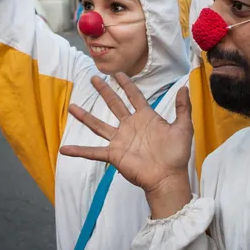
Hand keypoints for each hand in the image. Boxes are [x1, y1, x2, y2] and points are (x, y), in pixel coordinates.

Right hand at [60, 74, 192, 202]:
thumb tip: (185, 87)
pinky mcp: (114, 154)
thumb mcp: (184, 127)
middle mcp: (130, 126)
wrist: (168, 176)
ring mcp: (120, 140)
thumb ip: (184, 107)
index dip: (127, 85)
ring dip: (85, 117)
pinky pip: (93, 152)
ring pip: (99, 125)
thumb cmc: (177, 154)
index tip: (118, 73)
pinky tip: (64, 149)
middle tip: (94, 78)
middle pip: (114, 104)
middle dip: (105, 91)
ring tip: (71, 107)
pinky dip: (79, 151)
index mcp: (146, 118)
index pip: (134, 96)